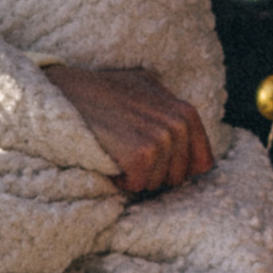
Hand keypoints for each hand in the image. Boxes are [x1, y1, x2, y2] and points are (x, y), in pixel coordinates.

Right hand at [41, 63, 215, 199]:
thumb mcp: (146, 87)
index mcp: (186, 112)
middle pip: (178, 177)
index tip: (155, 161)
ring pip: (157, 182)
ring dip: (136, 175)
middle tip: (128, 151)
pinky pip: (138, 184)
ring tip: (117, 149)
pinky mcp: (141, 155)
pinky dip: (121, 179)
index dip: (176, 167)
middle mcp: (178, 125)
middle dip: (154, 172)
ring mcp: (161, 139)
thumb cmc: (104, 91)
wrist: (69, 92)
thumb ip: (170, 108)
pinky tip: (110, 158)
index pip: (202, 163)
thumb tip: (188, 135)